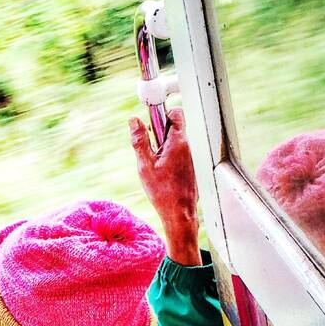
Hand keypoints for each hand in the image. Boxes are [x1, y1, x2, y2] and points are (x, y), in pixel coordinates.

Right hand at [128, 108, 201, 264]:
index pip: (175, 112)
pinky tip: (163, 173)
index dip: (161, 114)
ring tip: (155, 164)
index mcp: (178, 142)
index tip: (150, 124)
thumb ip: (139, 140)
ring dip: (164, 146)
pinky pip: (179, 154)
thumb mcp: (144, 164)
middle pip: (174, 126)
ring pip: (176, 141)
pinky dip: (169, 157)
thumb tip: (134, 121)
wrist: (179, 213)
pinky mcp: (190, 166)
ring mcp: (190, 157)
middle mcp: (188, 146)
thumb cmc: (163, 191)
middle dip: (160, 132)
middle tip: (150, 147)